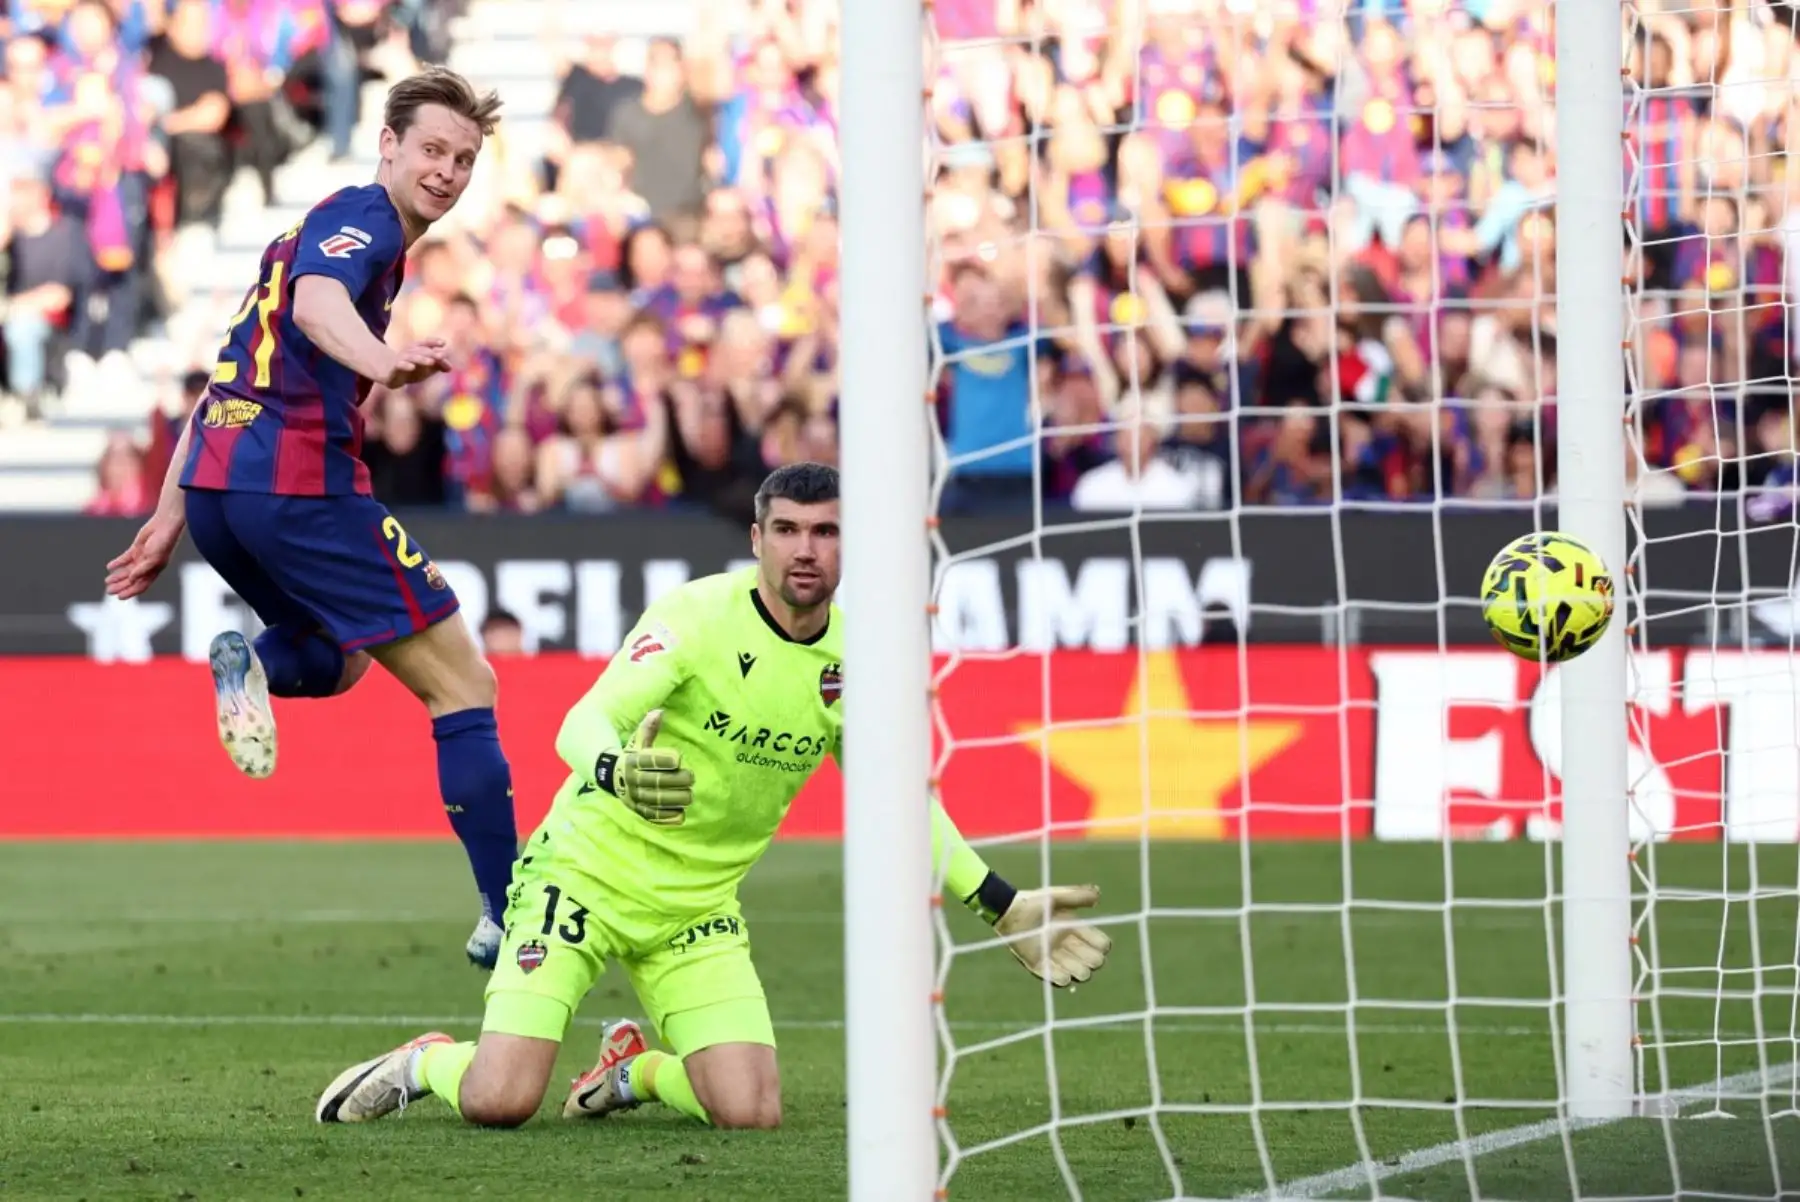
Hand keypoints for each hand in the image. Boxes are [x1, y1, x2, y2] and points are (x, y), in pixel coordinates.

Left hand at [104, 510, 184, 599]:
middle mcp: (147, 566)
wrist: (164, 525)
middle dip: (121, 586)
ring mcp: (142, 557)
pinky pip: (125, 558)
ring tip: (107, 581)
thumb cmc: (163, 543)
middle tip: (109, 591)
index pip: (141, 585)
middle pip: (132, 580)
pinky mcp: (136, 549)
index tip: (119, 597)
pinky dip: (117, 563)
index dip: (130, 592)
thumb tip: (131, 579)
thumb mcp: (153, 558)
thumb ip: (142, 569)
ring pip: (127, 570)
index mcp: (154, 571)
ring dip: (117, 576)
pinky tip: (109, 567)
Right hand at [382, 340, 449, 388]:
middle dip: (432, 353)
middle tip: (442, 356)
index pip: (426, 343)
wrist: (391, 375)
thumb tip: (450, 368)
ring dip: (422, 359)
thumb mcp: (426, 368)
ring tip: (431, 362)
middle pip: (422, 351)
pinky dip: (405, 365)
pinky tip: (412, 367)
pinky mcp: (395, 368)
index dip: (434, 342)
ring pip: (412, 357)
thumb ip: (438, 366)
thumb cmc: (412, 369)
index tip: (443, 343)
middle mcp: (409, 351)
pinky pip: (399, 365)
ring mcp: (402, 359)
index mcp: (417, 349)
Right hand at [606, 710, 694, 826]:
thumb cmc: (633, 756)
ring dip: (675, 799)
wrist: (612, 778)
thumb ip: (648, 728)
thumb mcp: (637, 741)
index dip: (662, 759)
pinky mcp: (638, 810)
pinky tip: (682, 813)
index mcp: (630, 761)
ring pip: (656, 800)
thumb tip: (659, 712)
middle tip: (692, 777)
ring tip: (690, 795)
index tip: (679, 758)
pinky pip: (653, 815)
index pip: (647, 760)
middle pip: (655, 781)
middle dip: (676, 780)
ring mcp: (633, 797)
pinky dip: (667, 816)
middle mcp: (630, 780)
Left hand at [994, 885, 1111, 987]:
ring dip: (1080, 971)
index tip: (1100, 944)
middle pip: (1093, 961)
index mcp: (1075, 928)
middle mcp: (1068, 944)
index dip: (1102, 945)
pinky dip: (1063, 978)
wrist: (1009, 912)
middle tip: (1087, 956)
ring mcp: (1054, 956)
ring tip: (1075, 966)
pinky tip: (1064, 974)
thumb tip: (1099, 895)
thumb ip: (1077, 895)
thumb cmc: (1032, 902)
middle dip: (1094, 961)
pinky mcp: (1040, 965)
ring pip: (1079, 972)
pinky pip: (1056, 978)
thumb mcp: (1056, 896)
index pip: (1099, 943)